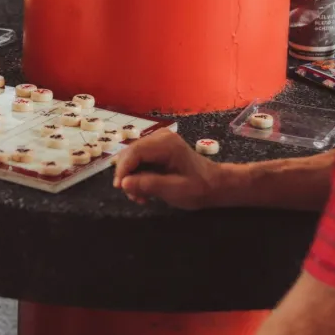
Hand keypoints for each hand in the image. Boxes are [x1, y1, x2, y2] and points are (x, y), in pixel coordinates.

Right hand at [113, 130, 233, 209]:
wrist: (214, 184)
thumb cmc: (198, 188)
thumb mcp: (175, 190)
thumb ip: (149, 185)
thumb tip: (123, 183)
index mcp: (167, 144)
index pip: (134, 152)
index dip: (123, 169)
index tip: (120, 188)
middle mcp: (160, 137)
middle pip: (130, 153)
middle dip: (127, 175)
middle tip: (134, 197)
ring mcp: (158, 140)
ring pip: (132, 157)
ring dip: (131, 177)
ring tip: (140, 196)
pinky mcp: (156, 147)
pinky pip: (138, 159)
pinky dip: (137, 175)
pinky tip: (144, 189)